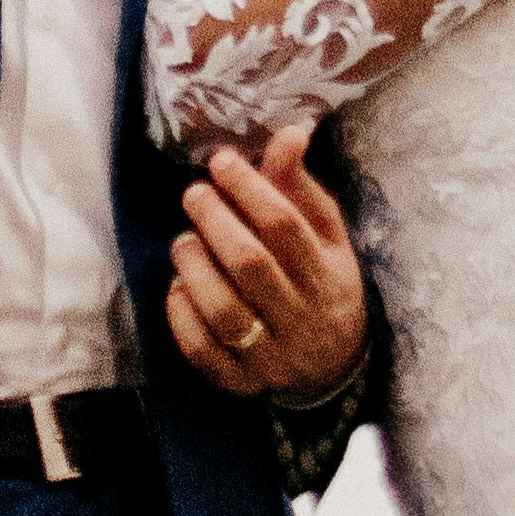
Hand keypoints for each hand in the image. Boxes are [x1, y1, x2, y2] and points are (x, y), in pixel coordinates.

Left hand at [165, 122, 367, 404]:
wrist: (336, 369)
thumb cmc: (325, 283)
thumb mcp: (326, 235)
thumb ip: (300, 187)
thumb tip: (287, 132)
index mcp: (328, 275)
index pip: (285, 227)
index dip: (249, 188)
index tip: (221, 162)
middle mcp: (302, 318)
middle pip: (251, 266)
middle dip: (215, 222)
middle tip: (194, 193)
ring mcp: (273, 355)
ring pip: (225, 312)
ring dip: (195, 268)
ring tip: (183, 241)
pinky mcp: (243, 383)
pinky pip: (205, 354)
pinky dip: (183, 319)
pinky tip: (178, 289)